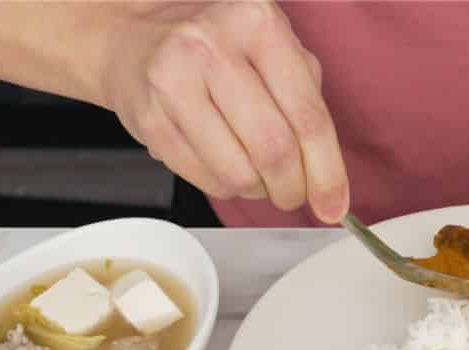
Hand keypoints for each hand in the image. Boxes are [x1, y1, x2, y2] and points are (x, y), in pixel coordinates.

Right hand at [101, 1, 347, 220]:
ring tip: (255, 172)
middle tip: (292, 193)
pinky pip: (205, 180)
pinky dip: (225, 186)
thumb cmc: (218, 48)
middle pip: (274, 151)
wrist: (135, 36)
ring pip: (238, 174)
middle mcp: (212, 45)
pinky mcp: (150, 118)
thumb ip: (307, 106)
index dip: (327, 174)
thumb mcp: (272, 50)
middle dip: (292, 189)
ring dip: (257, 190)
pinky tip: (223, 163)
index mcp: (258, 23)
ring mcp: (174, 80)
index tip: (334, 207)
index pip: (308, 117)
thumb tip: (330, 187)